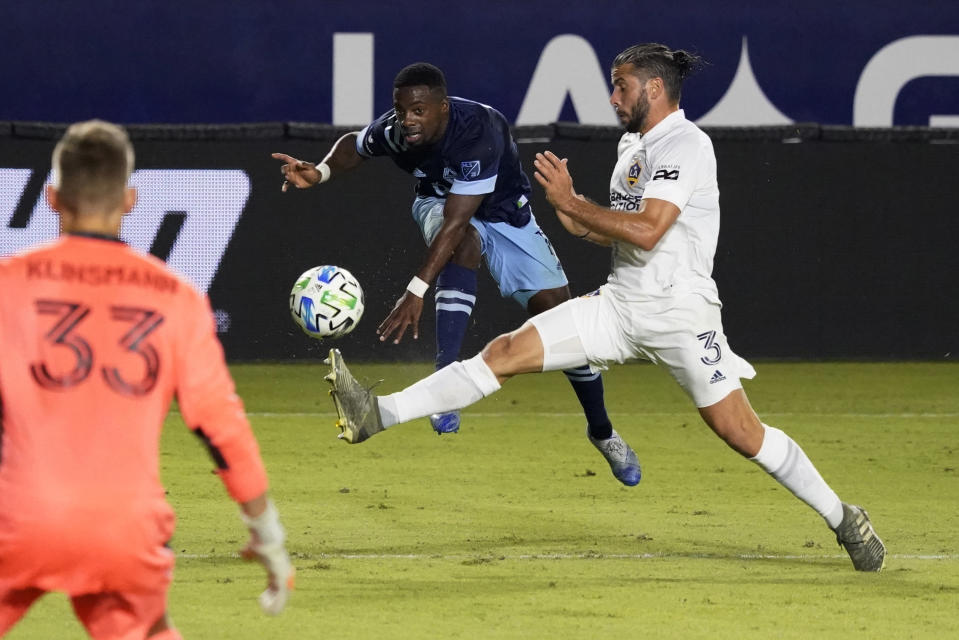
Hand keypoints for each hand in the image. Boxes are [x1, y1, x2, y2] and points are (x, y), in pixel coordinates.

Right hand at [239, 497, 293, 614]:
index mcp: (277, 567)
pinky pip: (282, 595)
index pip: (277, 583)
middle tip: (262, 603)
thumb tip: (242, 552)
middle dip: (274, 600)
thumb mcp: (252, 550)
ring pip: (284, 595)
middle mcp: (283, 572)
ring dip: (274, 603)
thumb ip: (249, 553)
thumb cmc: (259, 542)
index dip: (272, 591)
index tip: (263, 597)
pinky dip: (275, 603)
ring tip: (263, 605)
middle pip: (282, 591)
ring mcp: (284, 574)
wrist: (266, 536)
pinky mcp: (283, 577)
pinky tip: (264, 604)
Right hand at [272, 153, 321, 191]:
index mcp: (294, 163)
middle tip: (292, 173)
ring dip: (290, 178)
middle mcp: (291, 168)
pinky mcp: (293, 181)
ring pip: (286, 176)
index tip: (273, 155)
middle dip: (286, 170)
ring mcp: (291, 175)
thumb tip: (301, 163)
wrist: (315, 178)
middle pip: (285, 168)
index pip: (285, 158)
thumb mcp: (311, 167)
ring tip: (297, 181)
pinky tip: (284, 190)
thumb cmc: (313, 170)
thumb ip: (307, 164)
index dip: (279, 156)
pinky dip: (285, 187)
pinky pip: (287, 183)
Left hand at [377, 291, 423, 343]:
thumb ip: (396, 311)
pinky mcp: (414, 316)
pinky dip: (415, 331)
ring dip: (398, 335)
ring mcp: (407, 316)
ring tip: (395, 342)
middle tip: (381, 339)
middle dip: (386, 332)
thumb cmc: (406, 299)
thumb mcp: (398, 304)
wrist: (413, 293)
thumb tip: (394, 316)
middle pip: (392, 326)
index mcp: (395, 312)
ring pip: (402, 328)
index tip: (377, 332)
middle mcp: (399, 315)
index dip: (382, 327)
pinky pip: (415, 325)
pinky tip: (415, 337)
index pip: (387, 321)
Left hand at [532, 151, 575, 210]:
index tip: (546, 152)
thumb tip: (564, 159)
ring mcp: (555, 183)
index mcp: (564, 173)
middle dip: (544, 160)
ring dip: (541, 167)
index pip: (557, 162)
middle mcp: (560, 177)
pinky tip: (535, 173)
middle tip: (538, 155)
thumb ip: (564, 168)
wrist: (567, 201)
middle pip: (550, 166)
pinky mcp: (550, 189)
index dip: (551, 157)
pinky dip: (539, 177)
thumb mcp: (567, 177)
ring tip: (535, 162)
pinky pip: (543, 182)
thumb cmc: (566, 189)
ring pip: (547, 173)